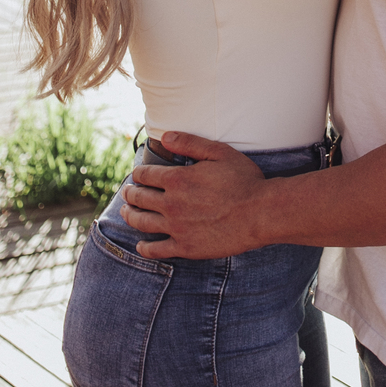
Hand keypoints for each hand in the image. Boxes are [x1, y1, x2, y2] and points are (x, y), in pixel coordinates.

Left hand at [120, 134, 264, 258]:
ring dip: (130, 216)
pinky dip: (144, 247)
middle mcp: (171, 204)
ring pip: (142, 222)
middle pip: (139, 198)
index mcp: (177, 179)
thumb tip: (165, 136)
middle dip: (130, 193)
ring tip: (126, 213)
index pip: (145, 175)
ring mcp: (176, 227)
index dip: (138, 173)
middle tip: (127, 193)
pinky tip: (141, 245)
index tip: (137, 174)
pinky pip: (156, 250)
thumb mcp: (219, 153)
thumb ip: (190, 143)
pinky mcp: (185, 247)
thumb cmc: (243, 180)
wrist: (259, 213)